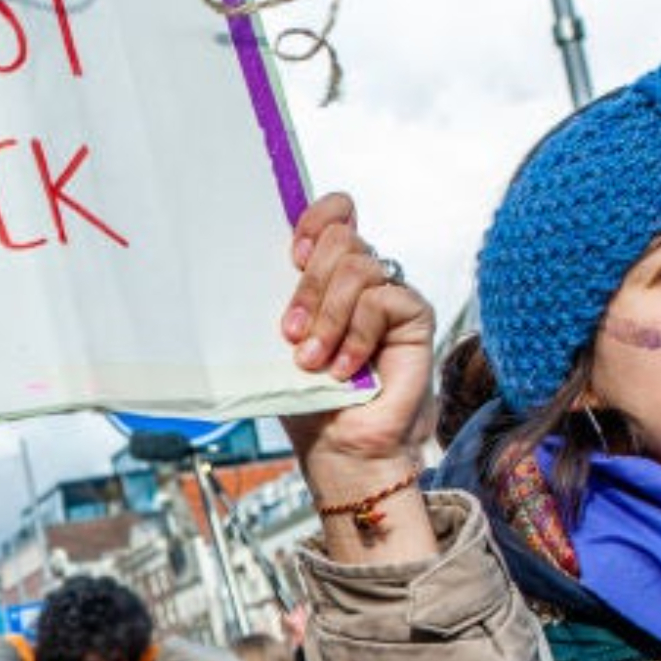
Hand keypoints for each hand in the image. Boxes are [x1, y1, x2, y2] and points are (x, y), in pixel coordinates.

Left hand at [273, 193, 434, 473]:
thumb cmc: (309, 400)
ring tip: (313, 361)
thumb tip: (246, 260)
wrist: (341, 447)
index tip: (292, 256)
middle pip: (340, 236)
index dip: (314, 219)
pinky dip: (356, 334)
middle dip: (309, 285)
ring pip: (358, 266)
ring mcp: (389, 293)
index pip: (334, 213)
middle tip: (292, 333)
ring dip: (328, 317)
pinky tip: (346, 368)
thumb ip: (278, 298)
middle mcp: (361, 278)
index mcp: (327, 276)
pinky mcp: (414, 315)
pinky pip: (382, 298)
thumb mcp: (279, 343)